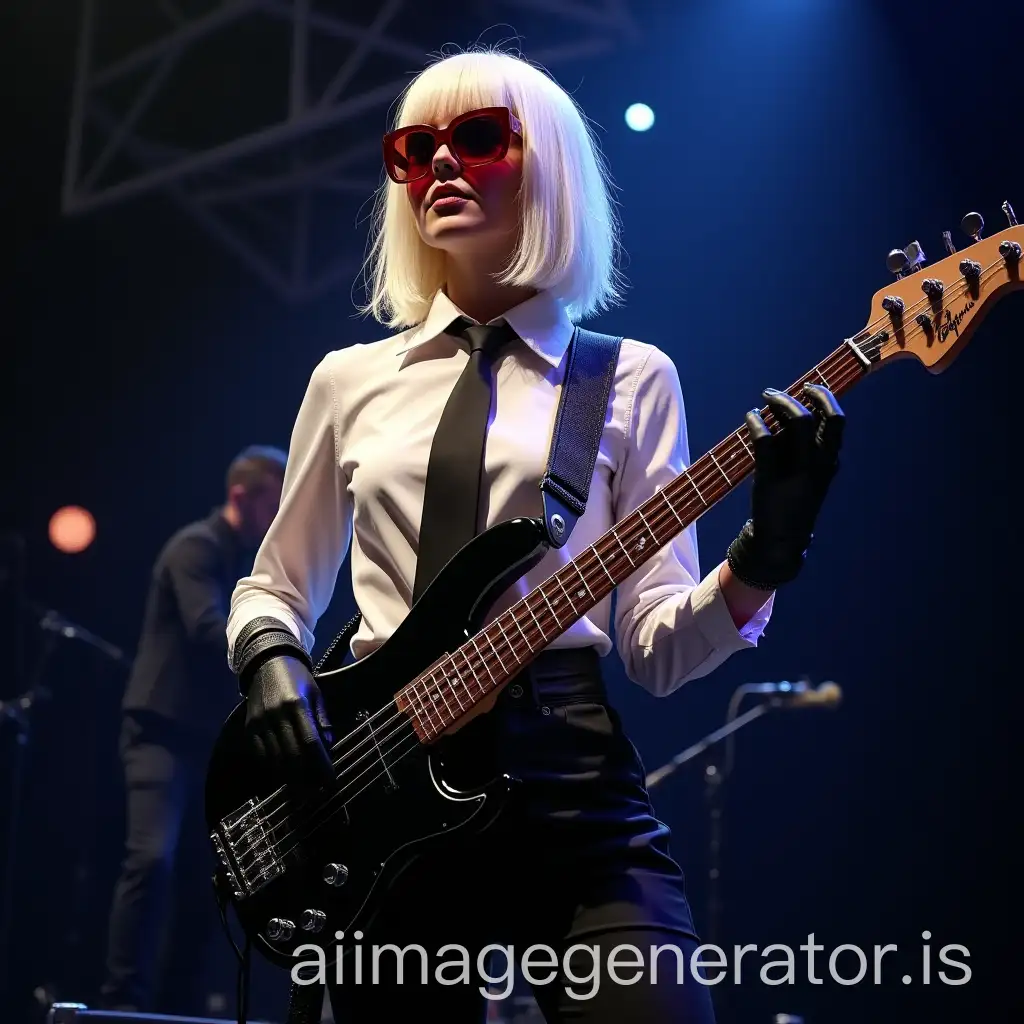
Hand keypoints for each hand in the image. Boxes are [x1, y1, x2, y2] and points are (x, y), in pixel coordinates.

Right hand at [244, 654, 335, 791]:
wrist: (266, 663)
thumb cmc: (297, 678)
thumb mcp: (316, 693)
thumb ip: (322, 720)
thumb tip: (328, 747)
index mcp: (297, 705)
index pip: (310, 743)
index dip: (321, 765)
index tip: (330, 781)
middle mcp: (276, 715)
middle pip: (292, 756)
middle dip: (306, 778)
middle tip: (317, 791)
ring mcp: (260, 723)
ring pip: (275, 760)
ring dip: (290, 777)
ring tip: (303, 787)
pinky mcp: (249, 728)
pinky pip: (262, 755)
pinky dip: (274, 767)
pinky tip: (285, 773)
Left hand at [728, 384, 844, 589]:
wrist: (780, 540)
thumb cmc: (791, 499)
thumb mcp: (807, 472)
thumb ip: (801, 445)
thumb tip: (787, 409)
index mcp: (829, 461)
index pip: (837, 420)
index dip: (824, 397)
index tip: (808, 387)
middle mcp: (818, 464)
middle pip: (814, 416)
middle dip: (793, 397)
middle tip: (772, 393)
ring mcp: (797, 472)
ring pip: (794, 424)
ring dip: (775, 405)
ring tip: (761, 403)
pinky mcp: (771, 480)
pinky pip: (765, 441)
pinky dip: (756, 422)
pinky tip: (751, 418)